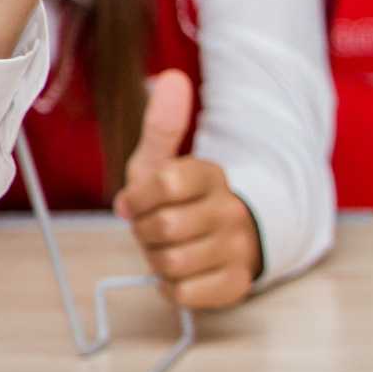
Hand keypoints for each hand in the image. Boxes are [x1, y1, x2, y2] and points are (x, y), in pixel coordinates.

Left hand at [111, 71, 262, 308]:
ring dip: (157, 261)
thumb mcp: (165, 163)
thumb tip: (171, 78)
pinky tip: (179, 273)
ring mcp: (237, 249)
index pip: (165, 182)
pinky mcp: (236, 283)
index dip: (138, 198)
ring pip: (173, 263)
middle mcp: (230, 210)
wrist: (228, 239)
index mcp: (211, 176)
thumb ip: (163, 125)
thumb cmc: (183, 202)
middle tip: (152, 230)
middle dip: (145, 233)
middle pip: (166, 227)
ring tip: (167, 250)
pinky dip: (171, 286)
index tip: (135, 202)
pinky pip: (186, 293)